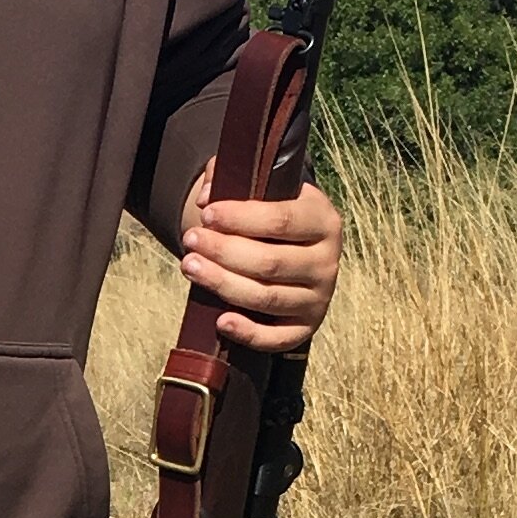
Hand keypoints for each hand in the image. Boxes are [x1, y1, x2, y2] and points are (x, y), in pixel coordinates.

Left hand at [180, 169, 341, 351]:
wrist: (293, 251)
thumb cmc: (270, 219)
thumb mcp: (262, 191)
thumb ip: (232, 179)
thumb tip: (206, 197)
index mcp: (323, 220)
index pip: (282, 221)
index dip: (241, 218)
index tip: (207, 214)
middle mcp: (327, 261)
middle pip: (270, 262)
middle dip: (224, 251)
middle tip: (191, 240)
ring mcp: (319, 298)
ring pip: (267, 297)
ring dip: (223, 284)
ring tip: (189, 266)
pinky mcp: (305, 328)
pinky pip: (276, 338)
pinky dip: (248, 332)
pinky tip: (220, 321)